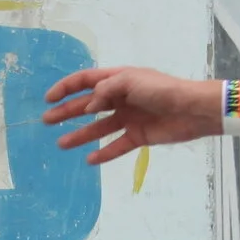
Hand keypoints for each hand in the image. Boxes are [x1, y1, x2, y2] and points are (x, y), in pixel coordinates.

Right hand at [42, 67, 218, 164]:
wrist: (192, 110)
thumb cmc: (162, 90)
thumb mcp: (131, 81)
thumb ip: (105, 90)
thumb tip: (88, 105)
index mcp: (118, 79)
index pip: (86, 81)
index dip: (66, 88)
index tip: (49, 99)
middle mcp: (120, 98)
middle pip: (87, 105)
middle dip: (67, 112)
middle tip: (47, 121)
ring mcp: (129, 118)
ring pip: (98, 127)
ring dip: (80, 134)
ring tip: (61, 144)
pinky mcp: (139, 136)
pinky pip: (117, 146)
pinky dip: (104, 153)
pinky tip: (89, 159)